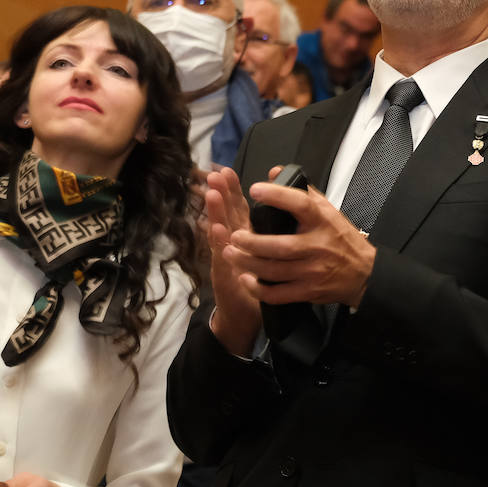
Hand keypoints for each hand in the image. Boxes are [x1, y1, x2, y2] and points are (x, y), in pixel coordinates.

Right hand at [204, 166, 261, 355]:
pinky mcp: (224, 276)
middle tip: (215, 175)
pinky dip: (218, 243)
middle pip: (225, 215)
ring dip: (215, 213)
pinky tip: (216, 230)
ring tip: (212, 194)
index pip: (238, 208)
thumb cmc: (258, 280)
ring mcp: (225, 259)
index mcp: (245, 236)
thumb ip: (266, 229)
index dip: (232, 190)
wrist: (245, 315)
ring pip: (220, 232)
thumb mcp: (263, 253)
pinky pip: (221, 257)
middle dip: (220, 194)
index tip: (227, 171)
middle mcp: (232, 244)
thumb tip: (275, 207)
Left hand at [226, 173, 376, 309]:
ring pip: (273, 271)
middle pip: (279, 246)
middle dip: (251, 242)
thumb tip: (274, 173)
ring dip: (247, 263)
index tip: (255, 189)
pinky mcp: (308, 291)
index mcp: (323, 222)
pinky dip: (257, 288)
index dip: (277, 196)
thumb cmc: (342, 240)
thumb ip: (302, 192)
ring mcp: (312, 271)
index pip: (301, 204)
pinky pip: (277, 293)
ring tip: (230, 253)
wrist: (365, 273)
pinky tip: (246, 278)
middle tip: (234, 235)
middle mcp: (318, 246)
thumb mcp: (329, 212)